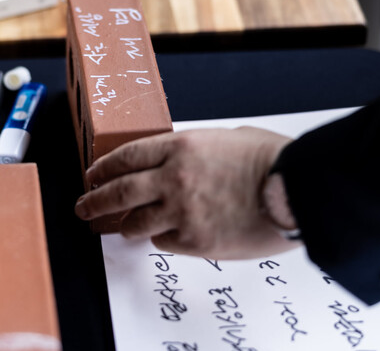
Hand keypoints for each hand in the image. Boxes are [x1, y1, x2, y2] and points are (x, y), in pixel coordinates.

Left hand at [74, 127, 299, 258]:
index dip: (104, 167)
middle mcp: (172, 179)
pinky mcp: (196, 242)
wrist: (296, 190)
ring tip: (119, 228)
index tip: (92, 175)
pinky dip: (162, 238)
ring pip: (135, 223)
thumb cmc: (270, 159)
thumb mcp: (227, 138)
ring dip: (124, 226)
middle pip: (119, 192)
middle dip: (95, 201)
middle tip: (84, 208)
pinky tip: (165, 235)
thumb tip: (183, 162)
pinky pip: (164, 242)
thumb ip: (196, 149)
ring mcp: (181, 212)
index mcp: (180, 146)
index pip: (126, 157)